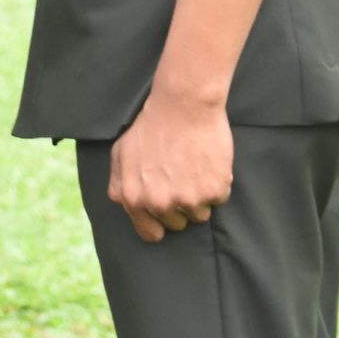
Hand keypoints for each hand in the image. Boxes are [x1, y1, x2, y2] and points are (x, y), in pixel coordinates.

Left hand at [108, 90, 233, 242]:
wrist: (183, 104)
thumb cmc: (151, 126)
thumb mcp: (121, 153)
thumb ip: (119, 184)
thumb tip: (126, 205)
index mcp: (134, 198)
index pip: (151, 233)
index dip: (159, 223)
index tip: (167, 212)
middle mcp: (159, 203)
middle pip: (178, 224)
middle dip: (180, 205)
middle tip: (181, 177)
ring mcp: (187, 199)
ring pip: (200, 214)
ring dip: (200, 196)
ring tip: (194, 167)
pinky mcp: (213, 191)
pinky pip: (219, 199)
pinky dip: (217, 183)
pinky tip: (208, 162)